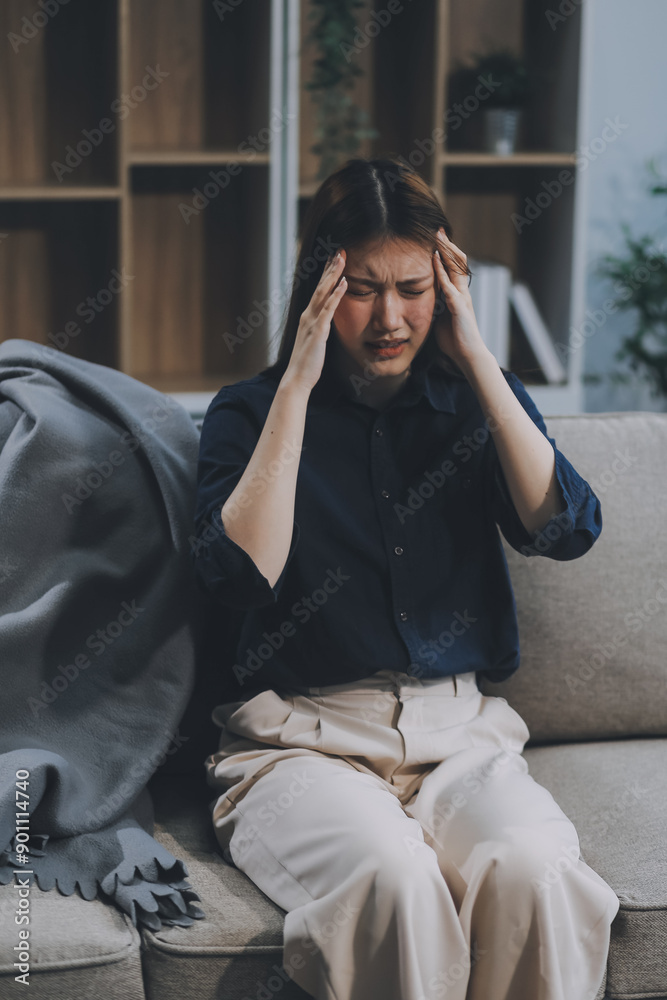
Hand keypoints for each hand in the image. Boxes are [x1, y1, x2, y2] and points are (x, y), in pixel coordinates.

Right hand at [283, 250, 346, 392]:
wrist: (297, 378)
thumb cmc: (307, 363)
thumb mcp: (315, 341)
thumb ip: (320, 328)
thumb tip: (327, 323)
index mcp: (308, 317)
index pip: (319, 291)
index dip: (327, 275)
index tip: (335, 260)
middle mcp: (308, 316)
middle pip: (320, 287)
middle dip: (330, 268)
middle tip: (340, 251)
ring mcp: (312, 322)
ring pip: (323, 293)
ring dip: (333, 274)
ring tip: (342, 258)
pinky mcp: (318, 331)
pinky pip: (328, 309)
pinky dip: (336, 295)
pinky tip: (344, 283)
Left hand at [432, 228, 488, 370]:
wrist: (467, 355)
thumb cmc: (454, 339)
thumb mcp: (441, 317)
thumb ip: (437, 305)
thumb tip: (424, 298)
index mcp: (458, 294)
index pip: (454, 267)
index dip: (447, 252)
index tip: (437, 238)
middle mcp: (462, 292)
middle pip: (458, 262)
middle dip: (448, 245)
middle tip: (439, 230)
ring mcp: (462, 298)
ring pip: (456, 269)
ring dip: (446, 252)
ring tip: (438, 237)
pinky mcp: (459, 308)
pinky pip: (449, 285)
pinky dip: (441, 272)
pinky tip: (434, 260)